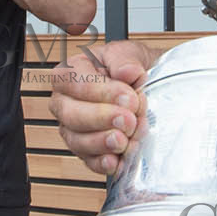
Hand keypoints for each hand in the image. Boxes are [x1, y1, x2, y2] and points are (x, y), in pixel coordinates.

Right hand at [49, 38, 154, 176]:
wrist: (150, 88)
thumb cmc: (133, 69)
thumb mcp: (132, 53)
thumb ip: (125, 59)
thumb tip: (126, 71)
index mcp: (71, 73)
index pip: (72, 82)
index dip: (99, 91)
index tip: (127, 97)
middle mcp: (66, 102)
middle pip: (71, 114)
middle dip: (102, 119)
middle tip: (128, 119)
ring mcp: (74, 129)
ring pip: (77, 140)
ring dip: (103, 142)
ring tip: (125, 139)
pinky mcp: (88, 151)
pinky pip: (89, 161)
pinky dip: (103, 163)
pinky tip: (116, 160)